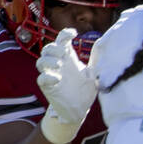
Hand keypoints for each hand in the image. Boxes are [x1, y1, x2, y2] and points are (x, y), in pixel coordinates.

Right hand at [36, 28, 96, 143]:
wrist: (80, 110)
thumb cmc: (85, 90)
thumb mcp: (93, 74)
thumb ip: (95, 59)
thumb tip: (102, 42)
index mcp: (68, 58)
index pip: (62, 40)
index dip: (65, 34)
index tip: (73, 34)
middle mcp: (58, 65)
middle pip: (48, 49)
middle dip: (54, 47)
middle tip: (64, 53)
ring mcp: (51, 75)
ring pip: (41, 62)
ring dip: (48, 60)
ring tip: (59, 64)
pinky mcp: (48, 88)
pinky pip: (41, 79)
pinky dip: (47, 77)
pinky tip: (57, 79)